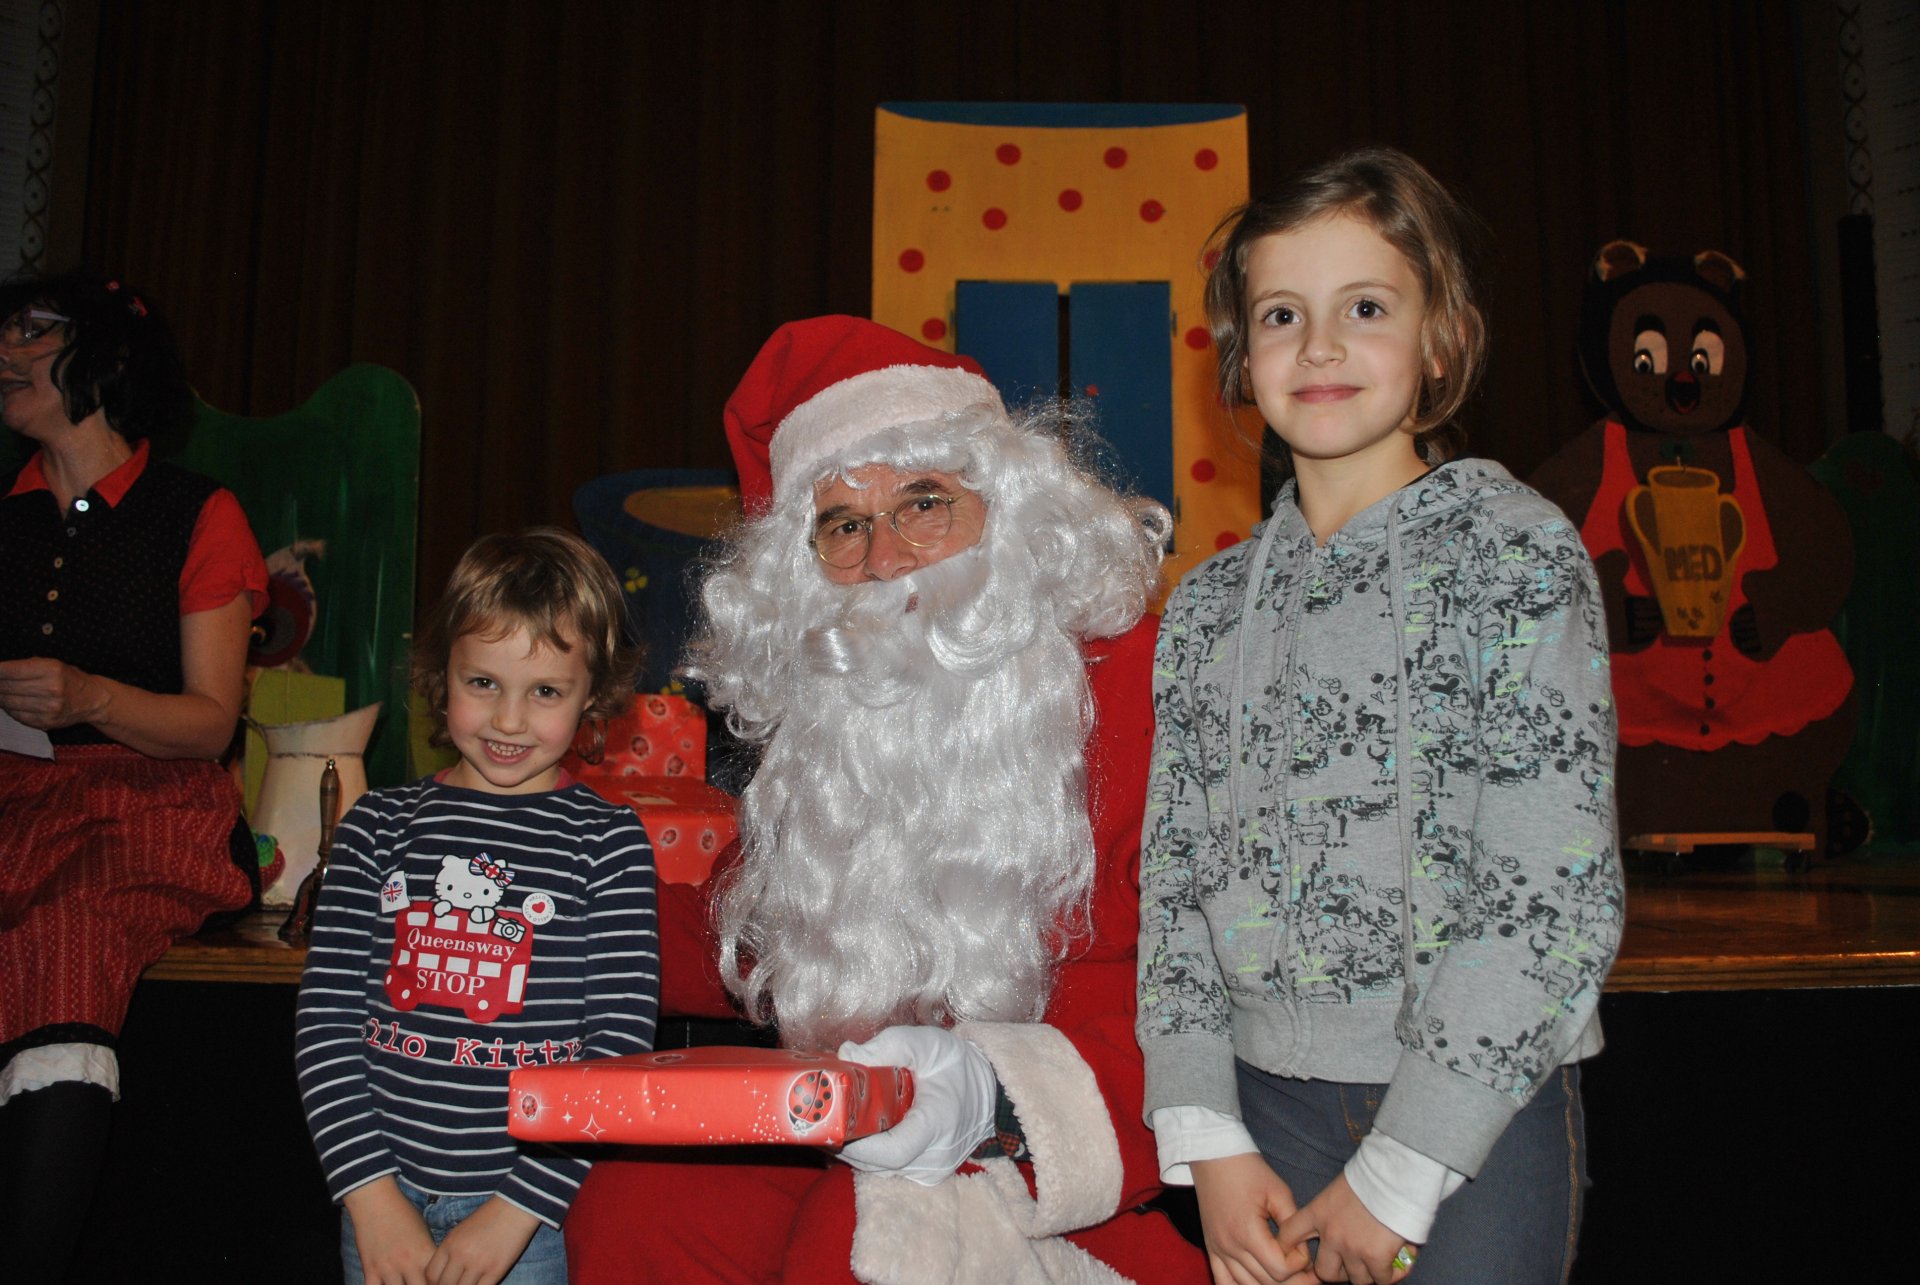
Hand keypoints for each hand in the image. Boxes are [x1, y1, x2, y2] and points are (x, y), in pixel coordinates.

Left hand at [0, 657, 104, 730]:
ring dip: (1, 697)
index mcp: (52, 670)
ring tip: (2, 692)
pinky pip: (17, 716)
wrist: (93, 699)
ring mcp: (48, 708)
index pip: (11, 670)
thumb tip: (0, 672)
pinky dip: (10, 709)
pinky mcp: (46, 722)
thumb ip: (26, 666)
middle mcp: (51, 689)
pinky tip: (11, 703)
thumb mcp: (52, 664)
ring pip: (9, 703)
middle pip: (7, 687)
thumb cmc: (70, 679)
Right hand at [341, 1177, 435, 1284]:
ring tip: (405, 1284)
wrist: (376, 1201)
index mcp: (425, 1252)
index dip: (441, 1282)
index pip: (439, 1279)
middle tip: (423, 1283)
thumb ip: (429, 1254)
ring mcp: (388, 1268)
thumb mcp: (424, 1231)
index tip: (444, 1281)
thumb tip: (437, 1273)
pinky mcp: (370, 1270)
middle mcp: (408, 1262)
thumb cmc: (403, 1214)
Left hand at [425, 1196, 540, 1284]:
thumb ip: (450, 1251)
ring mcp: (478, 1263)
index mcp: (450, 1243)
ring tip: (469, 1283)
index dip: (433, 1283)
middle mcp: (461, 1255)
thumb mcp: (461, 1230)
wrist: (515, 1207)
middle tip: (456, 1283)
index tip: (441, 1283)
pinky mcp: (496, 1269)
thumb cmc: (489, 1217)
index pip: (431, 1274)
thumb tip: (445, 1272)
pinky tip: (481, 1284)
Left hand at [834, 1025, 995, 1184]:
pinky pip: (888, 1171)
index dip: (858, 1144)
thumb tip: (846, 1054)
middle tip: (819, 1121)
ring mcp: (931, 1172)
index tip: (834, 1125)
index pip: (893, 1150)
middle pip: (878, 1164)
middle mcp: (935, 1157)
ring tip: (831, 1125)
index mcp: (938, 1125)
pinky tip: (855, 1133)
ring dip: (854, 1151)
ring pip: (879, 1171)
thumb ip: (887, 1046)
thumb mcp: (926, 1043)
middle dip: (845, 1145)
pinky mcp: (926, 1175)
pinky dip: (869, 1155)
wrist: (990, 1091)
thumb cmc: (957, 1065)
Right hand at [1190, 1152, 1310, 1284]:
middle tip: (1307, 1268)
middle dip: (1292, 1278)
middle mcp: (1230, 1247)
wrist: (1213, 1154)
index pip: (1281, 1269)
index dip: (1300, 1262)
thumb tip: (1302, 1251)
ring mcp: (1218, 1250)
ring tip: (1286, 1273)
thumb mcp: (1279, 1192)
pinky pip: (1223, 1282)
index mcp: (1248, 1233)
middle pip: (1267, 1282)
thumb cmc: (1248, 1170)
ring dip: (1270, 1284)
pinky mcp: (1211, 1249)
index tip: (1303, 1246)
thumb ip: (1293, 1225)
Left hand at [1274, 1172, 1415, 1284]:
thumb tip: (1345, 1225)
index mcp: (1318, 1212)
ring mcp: (1353, 1248)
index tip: (1301, 1254)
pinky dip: (1391, 1275)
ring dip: (1368, 1274)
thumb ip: (1334, 1210)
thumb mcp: (1340, 1188)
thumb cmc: (1372, 1174)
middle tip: (1353, 1264)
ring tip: (1380, 1263)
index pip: (1289, 1235)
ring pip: (1356, 1280)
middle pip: (1324, 1272)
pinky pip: (1381, 1280)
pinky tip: (1399, 1263)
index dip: (1291, 1249)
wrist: (1395, 1174)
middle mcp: (1331, 1234)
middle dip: (1339, 1272)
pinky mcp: (1376, 1258)